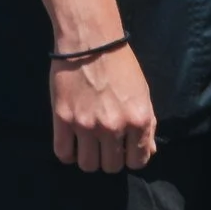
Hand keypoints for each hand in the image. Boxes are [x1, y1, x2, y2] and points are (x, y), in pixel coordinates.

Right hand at [50, 34, 154, 174]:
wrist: (91, 42)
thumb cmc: (121, 65)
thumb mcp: (143, 94)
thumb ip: (146, 125)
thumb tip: (147, 152)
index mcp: (138, 120)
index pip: (137, 161)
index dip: (131, 158)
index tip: (124, 150)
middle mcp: (114, 127)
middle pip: (111, 166)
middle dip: (110, 159)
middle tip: (105, 145)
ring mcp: (86, 125)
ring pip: (88, 165)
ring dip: (89, 159)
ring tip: (88, 145)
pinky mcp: (62, 120)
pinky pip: (63, 154)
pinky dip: (68, 154)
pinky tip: (72, 143)